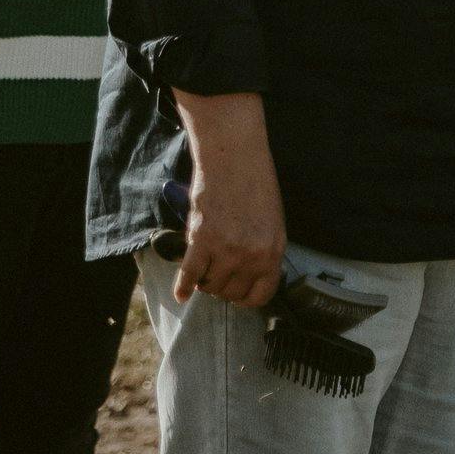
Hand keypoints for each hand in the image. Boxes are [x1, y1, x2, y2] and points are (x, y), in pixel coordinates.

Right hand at [172, 90, 287, 307]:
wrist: (234, 155)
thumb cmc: (254, 183)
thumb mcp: (271, 221)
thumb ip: (262, 250)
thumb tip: (249, 275)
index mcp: (273, 251)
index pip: (261, 295)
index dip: (246, 297)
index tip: (237, 294)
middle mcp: (252, 255)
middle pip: (231, 292)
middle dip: (223, 286)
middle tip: (217, 272)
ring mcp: (226, 249)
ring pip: (210, 285)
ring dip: (204, 280)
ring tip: (204, 266)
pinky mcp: (202, 239)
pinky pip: (189, 274)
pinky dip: (182, 286)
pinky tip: (180, 294)